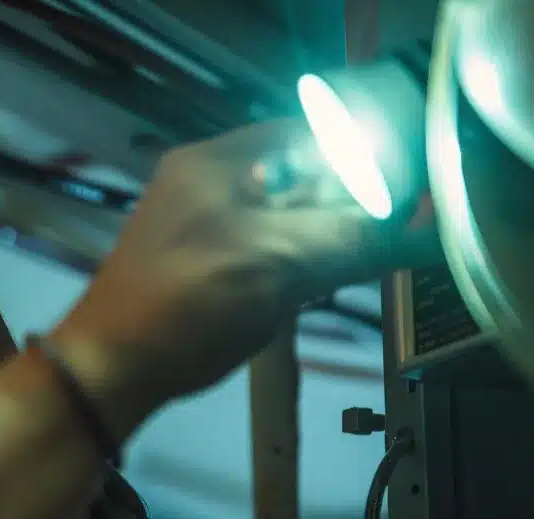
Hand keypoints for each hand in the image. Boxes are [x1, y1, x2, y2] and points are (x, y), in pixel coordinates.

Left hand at [52, 120, 438, 428]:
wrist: (113, 370)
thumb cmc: (186, 303)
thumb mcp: (276, 261)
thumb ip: (349, 237)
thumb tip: (420, 228)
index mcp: (216, 162)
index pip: (308, 134)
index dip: (361, 158)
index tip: (405, 191)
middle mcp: (209, 183)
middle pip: (302, 177)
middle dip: (348, 206)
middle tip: (385, 238)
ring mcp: (206, 227)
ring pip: (291, 219)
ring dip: (327, 242)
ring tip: (358, 266)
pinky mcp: (209, 268)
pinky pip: (270, 253)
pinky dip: (300, 268)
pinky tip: (315, 291)